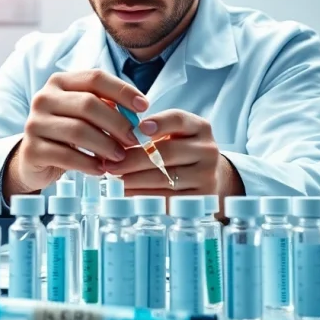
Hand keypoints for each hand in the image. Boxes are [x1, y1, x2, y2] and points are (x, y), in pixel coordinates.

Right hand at [3, 69, 147, 197]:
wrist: (35, 159)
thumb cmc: (67, 133)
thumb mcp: (84, 114)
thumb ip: (106, 107)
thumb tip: (137, 112)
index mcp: (59, 82)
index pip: (95, 78)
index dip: (122, 91)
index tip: (144, 107)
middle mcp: (43, 98)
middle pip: (88, 104)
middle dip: (116, 123)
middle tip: (133, 139)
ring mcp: (34, 124)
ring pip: (78, 131)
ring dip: (105, 145)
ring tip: (120, 156)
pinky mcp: (32, 150)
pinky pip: (66, 156)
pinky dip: (89, 164)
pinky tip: (101, 169)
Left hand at [107, 109, 243, 199]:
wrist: (209, 175)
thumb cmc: (181, 150)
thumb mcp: (174, 133)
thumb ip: (152, 130)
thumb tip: (117, 138)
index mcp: (199, 128)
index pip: (178, 120)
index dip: (158, 122)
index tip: (137, 128)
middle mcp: (207, 150)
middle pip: (167, 152)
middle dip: (133, 159)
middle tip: (109, 164)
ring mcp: (206, 176)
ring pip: (165, 178)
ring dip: (134, 180)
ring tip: (113, 180)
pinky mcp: (201, 199)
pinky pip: (167, 198)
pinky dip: (143, 196)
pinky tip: (126, 193)